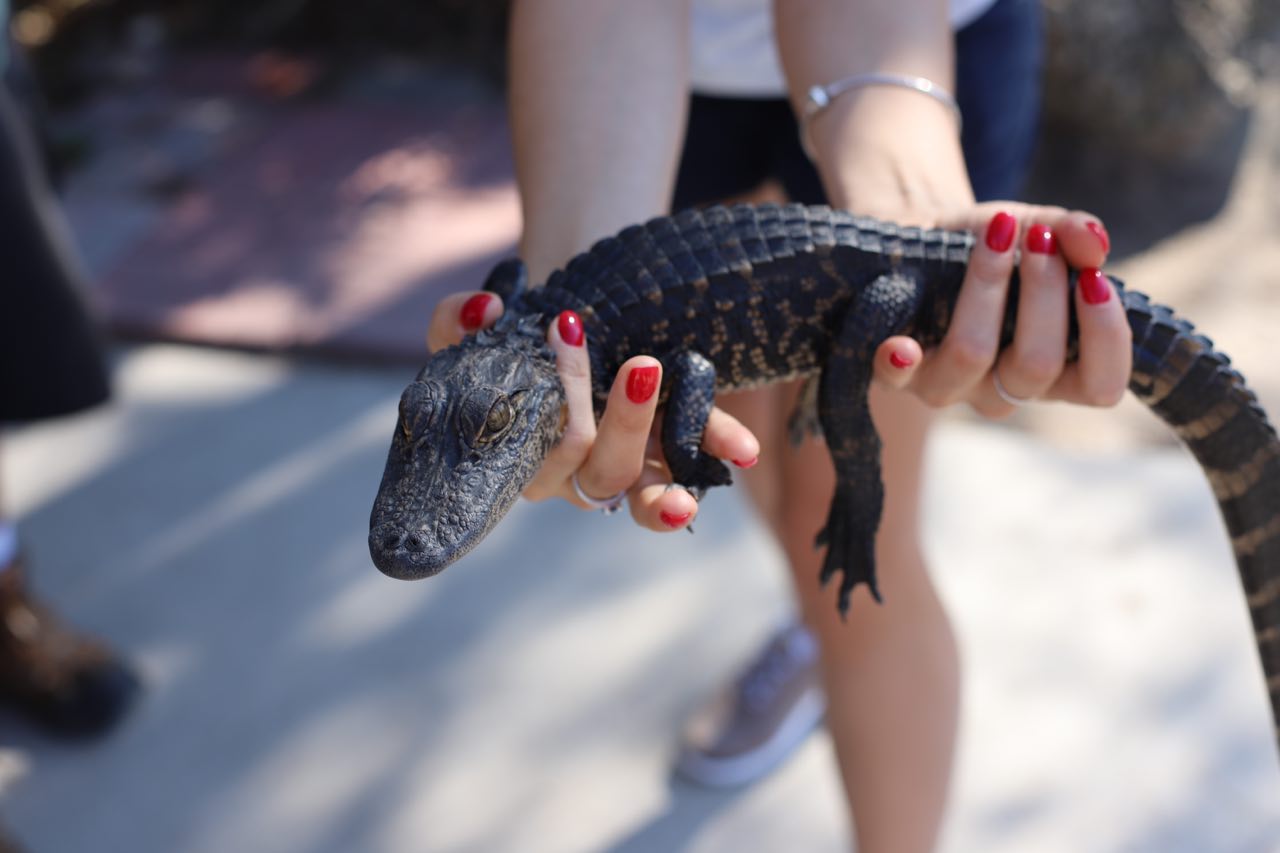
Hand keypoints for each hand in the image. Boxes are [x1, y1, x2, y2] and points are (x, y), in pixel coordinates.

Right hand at [425, 292, 760, 530]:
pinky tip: (743, 452)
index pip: (540, 450)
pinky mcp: (668, 449)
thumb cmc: (517, 337)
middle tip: (639, 365)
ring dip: (661, 494)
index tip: (569, 336)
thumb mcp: (478, 330)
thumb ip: (456, 323)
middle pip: (597, 471)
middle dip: (622, 424)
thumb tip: (483, 310)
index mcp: (524, 451)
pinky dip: (716, 449)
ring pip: (638, 493)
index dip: (559, 402)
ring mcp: (623, 466)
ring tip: (682, 499)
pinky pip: (693, 462)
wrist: (568, 319)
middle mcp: (572, 470)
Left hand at [869, 203, 1131, 417]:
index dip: (1106, 340)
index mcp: (1054, 370)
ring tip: (995, 233)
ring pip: (972, 357)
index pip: (1099, 386)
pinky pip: (899, 378)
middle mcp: (1004, 389)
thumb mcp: (1036, 229)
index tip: (1095, 278)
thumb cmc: (992, 246)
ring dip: (986, 289)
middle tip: (1038, 238)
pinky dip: (900, 361)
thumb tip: (1094, 239)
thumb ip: (1073, 233)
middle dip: (1044, 293)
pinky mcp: (901, 373)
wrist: (920, 237)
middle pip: (1036, 366)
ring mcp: (950, 385)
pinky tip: (900, 343)